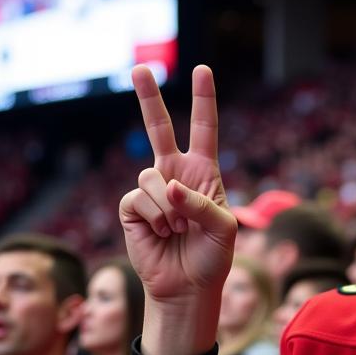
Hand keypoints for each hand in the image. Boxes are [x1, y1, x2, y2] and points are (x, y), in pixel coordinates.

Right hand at [119, 65, 236, 354]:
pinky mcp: (132, 208)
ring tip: (177, 230)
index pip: (204, 131)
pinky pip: (139, 197)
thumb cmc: (212, 258)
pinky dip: (155, 216)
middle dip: (148, 98)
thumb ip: (200, 203)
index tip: (202, 71)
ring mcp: (152, 190)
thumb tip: (168, 186)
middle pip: (159, 129)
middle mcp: (175, 175)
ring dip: (168, 207)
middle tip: (140, 68)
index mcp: (203, 174)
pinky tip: (162, 233)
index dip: (203, 101)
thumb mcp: (223, 229)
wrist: (187, 287)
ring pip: (151, 175)